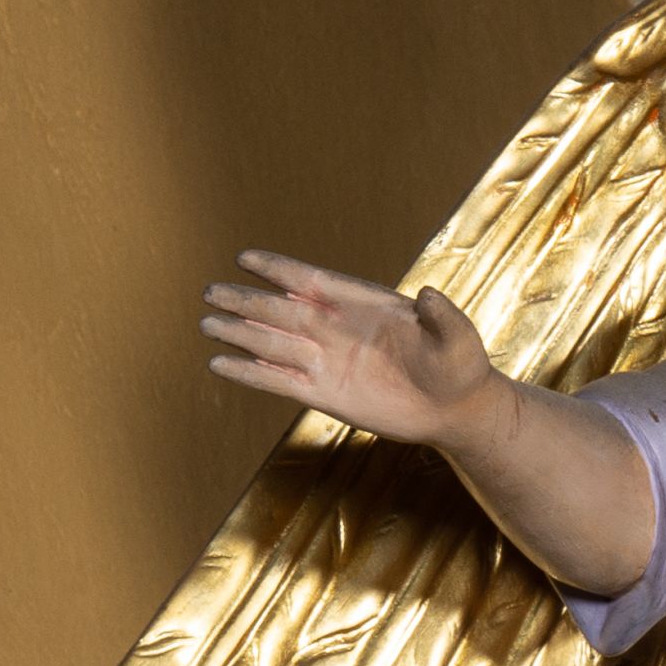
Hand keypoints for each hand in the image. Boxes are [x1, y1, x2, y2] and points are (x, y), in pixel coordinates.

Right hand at [202, 251, 499, 450]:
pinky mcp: (325, 393)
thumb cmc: (459, 365)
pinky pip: (279, 380)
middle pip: (281, 309)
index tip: (246, 258)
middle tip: (210, 291)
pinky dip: (251, 373)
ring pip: (274, 343)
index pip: (312, 279)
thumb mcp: (458, 338)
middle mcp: (337, 328)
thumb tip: (429, 295)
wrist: (455, 407)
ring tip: (206, 323)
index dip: (280, 269)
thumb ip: (442, 317)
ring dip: (241, 333)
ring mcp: (327, 360)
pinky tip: (221, 364)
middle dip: (246, 300)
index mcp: (362, 304)